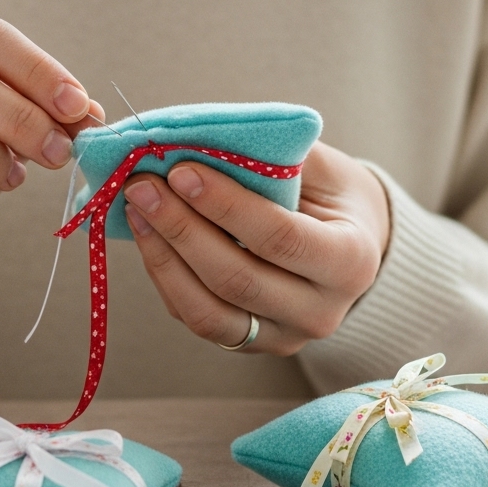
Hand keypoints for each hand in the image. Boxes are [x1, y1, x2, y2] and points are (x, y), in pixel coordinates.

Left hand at [122, 142, 389, 355]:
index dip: (226, 206)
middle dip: (182, 230)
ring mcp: (283, 336)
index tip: (181, 171)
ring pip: (208, 312)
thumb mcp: (320, 166)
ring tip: (135, 209)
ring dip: (163, 257)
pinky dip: (165, 276)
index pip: (280, 238)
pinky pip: (196, 318)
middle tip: (142, 186)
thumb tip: (195, 142)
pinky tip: (147, 235)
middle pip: (238, 280)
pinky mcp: (249, 344)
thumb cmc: (331, 194)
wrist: (350, 243)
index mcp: (351, 261)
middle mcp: (320, 311)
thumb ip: (271, 158)